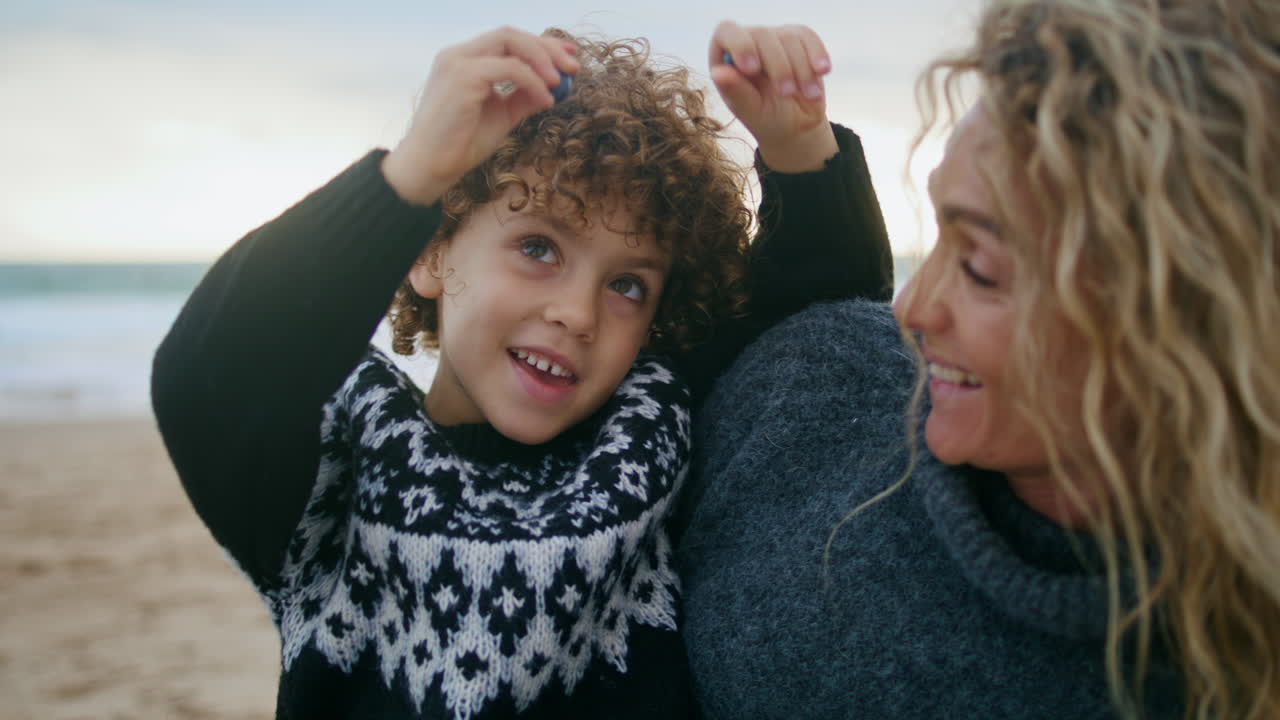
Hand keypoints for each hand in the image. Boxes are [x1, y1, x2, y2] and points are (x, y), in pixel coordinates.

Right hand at [382, 27, 578, 205]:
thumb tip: (555, 88)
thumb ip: (524, 97)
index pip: (507, 40)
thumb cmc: (461, 144)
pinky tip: (545, 100)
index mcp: (465, 60)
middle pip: (511, 35)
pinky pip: (509, 68)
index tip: (568, 58)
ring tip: (560, 83)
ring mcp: (458, 62)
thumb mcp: (502, 115)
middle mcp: (458, 54)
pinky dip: (532, 81)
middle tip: (573, 67)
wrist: (431, 167)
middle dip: (546, 47)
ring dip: (542, 60)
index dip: (541, 45)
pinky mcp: (463, 77)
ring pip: (510, 42)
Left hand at [709, 21, 836, 172]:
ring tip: (808, 94)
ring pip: (789, 38)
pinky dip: (817, 55)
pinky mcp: (799, 40)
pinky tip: (822, 71)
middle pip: (762, 35)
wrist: (797, 125)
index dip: (739, 45)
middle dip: (778, 66)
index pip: (726, 33)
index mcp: (728, 58)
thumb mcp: (750, 111)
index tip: (752, 69)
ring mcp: (774, 39)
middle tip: (787, 93)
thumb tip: (718, 73)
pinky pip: (808, 38)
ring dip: (801, 68)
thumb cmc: (767, 119)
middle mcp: (749, 43)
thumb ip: (735, 91)